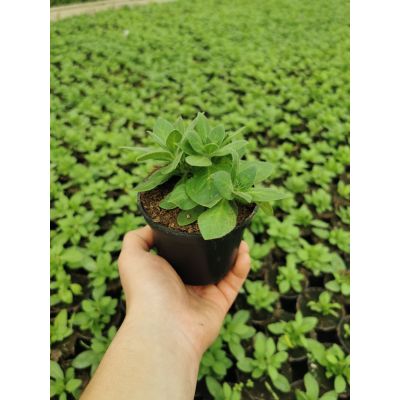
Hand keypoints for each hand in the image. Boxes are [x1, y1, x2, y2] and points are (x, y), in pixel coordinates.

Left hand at [118, 225, 250, 360]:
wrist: (164, 326)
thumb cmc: (146, 289)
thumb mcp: (132, 256)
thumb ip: (137, 238)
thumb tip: (152, 227)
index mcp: (165, 270)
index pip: (181, 248)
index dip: (191, 233)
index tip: (201, 217)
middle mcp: (184, 280)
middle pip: (204, 256)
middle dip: (215, 241)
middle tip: (225, 225)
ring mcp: (203, 292)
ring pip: (223, 267)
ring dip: (233, 251)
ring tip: (239, 235)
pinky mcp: (220, 302)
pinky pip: (234, 281)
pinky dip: (241, 266)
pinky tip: (245, 252)